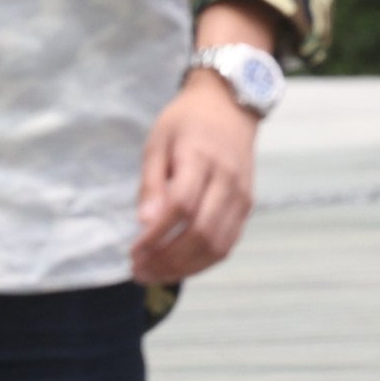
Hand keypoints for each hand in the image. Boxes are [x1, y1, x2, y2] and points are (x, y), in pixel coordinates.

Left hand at [133, 69, 260, 285]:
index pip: (181, 206)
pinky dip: (202, 262)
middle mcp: (228, 179)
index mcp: (201, 158)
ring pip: (218, 244)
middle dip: (168, 259)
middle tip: (139, 270)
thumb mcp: (157, 142)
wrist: (229, 107)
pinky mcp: (247, 206)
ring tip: (155, 274)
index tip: (132, 251)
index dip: (156, 235)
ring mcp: (242, 195)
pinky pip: (228, 243)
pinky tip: (178, 266)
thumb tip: (144, 223)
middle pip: (201, 232)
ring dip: (184, 267)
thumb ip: (151, 183)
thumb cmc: (186, 122)